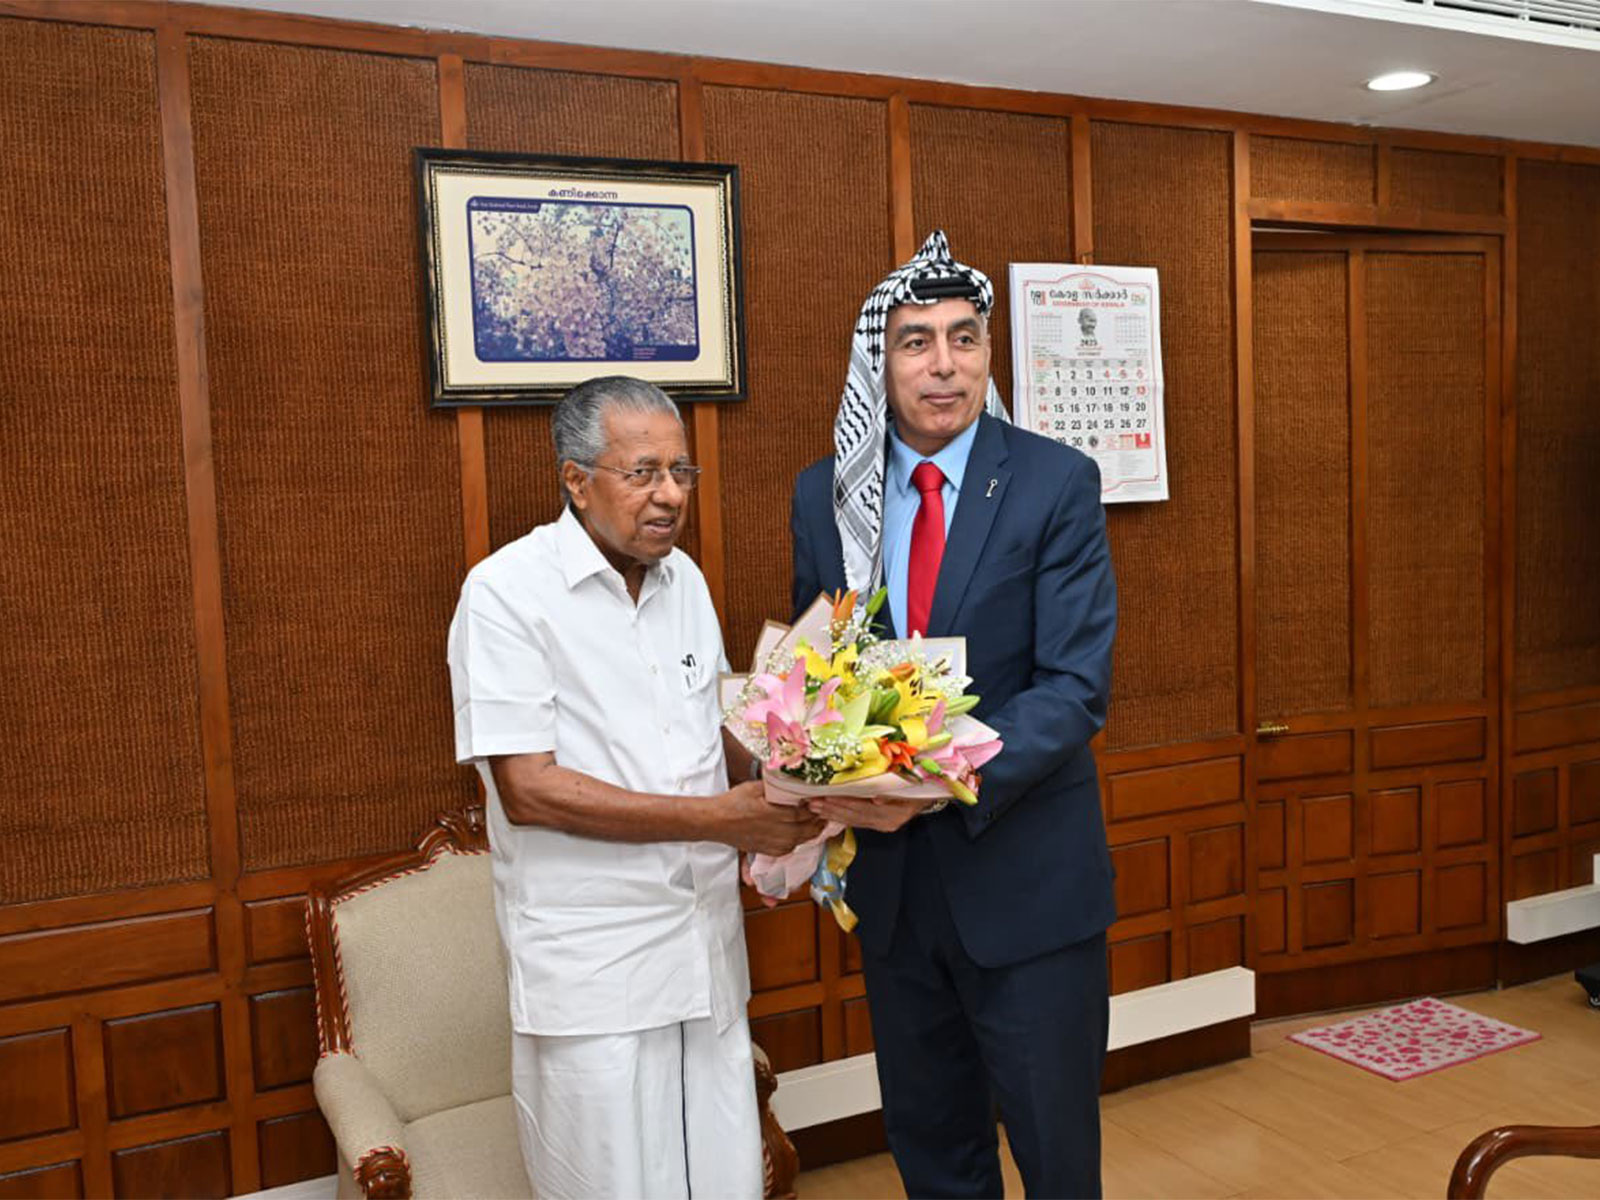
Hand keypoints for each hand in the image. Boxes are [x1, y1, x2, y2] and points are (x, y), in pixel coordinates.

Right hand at [717, 781, 827, 855]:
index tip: (821, 800)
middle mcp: (778, 832)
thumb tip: (790, 780)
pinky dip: (800, 840)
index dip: (816, 808)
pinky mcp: (770, 851)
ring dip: (812, 831)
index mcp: (775, 814)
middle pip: (807, 828)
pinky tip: (801, 833)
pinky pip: (792, 847)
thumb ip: (775, 786)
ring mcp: (775, 844)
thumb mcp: (755, 787)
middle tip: (825, 811)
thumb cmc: (733, 803)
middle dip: (818, 820)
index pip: (805, 813)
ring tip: (818, 822)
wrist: (717, 822)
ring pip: (802, 840)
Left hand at [807, 794, 935, 832]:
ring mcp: (884, 825)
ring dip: (833, 813)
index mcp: (894, 813)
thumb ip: (893, 793)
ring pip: (854, 820)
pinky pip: (858, 822)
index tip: (825, 797)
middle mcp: (887, 822)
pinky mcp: (881, 825)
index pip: (862, 808)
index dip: (843, 803)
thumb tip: (876, 799)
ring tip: (814, 807)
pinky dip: (842, 817)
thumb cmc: (919, 784)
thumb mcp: (909, 785)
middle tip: (812, 802)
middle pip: (855, 816)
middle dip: (832, 809)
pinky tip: (829, 813)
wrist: (932, 793)